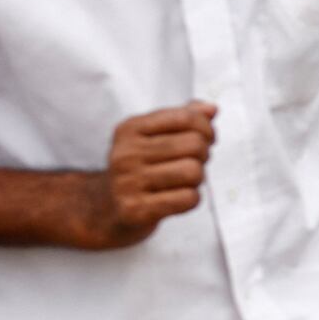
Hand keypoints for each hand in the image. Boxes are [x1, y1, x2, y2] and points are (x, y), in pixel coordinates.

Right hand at [82, 103, 216, 249]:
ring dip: (198, 179)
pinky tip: (177, 198)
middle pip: (194, 145)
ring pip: (193, 172)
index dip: (206, 129)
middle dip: (203, 155)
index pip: (186, 117)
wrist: (107, 209)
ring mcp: (127, 183)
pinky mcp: (135, 210)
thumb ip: (185, 117)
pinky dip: (192, 199)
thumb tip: (211, 109)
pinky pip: (188, 198)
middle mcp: (125, 154)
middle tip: (191, 163)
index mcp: (130, 129)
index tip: (205, 139)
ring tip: (183, 181)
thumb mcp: (156, 135)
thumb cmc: (141, 167)